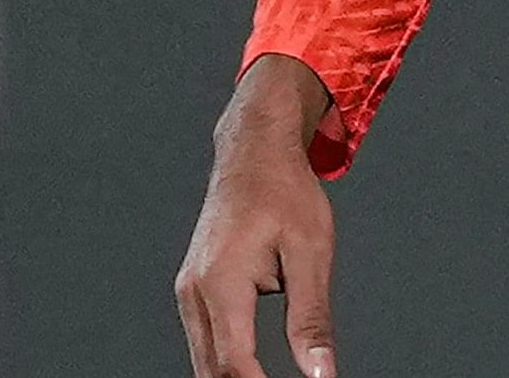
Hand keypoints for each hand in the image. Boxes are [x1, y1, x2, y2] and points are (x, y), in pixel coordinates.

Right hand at [175, 54, 340, 377]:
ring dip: (235, 377)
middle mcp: (194, 291)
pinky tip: (254, 370)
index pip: (235, 362)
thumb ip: (312, 317)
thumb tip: (320, 372)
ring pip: (204, 359)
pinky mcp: (194, 289)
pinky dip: (227, 359)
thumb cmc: (285, 194)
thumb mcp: (312, 252)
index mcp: (221, 283)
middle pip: (211, 368)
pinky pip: (205, 339)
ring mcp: (188, 291)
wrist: (252, 154)